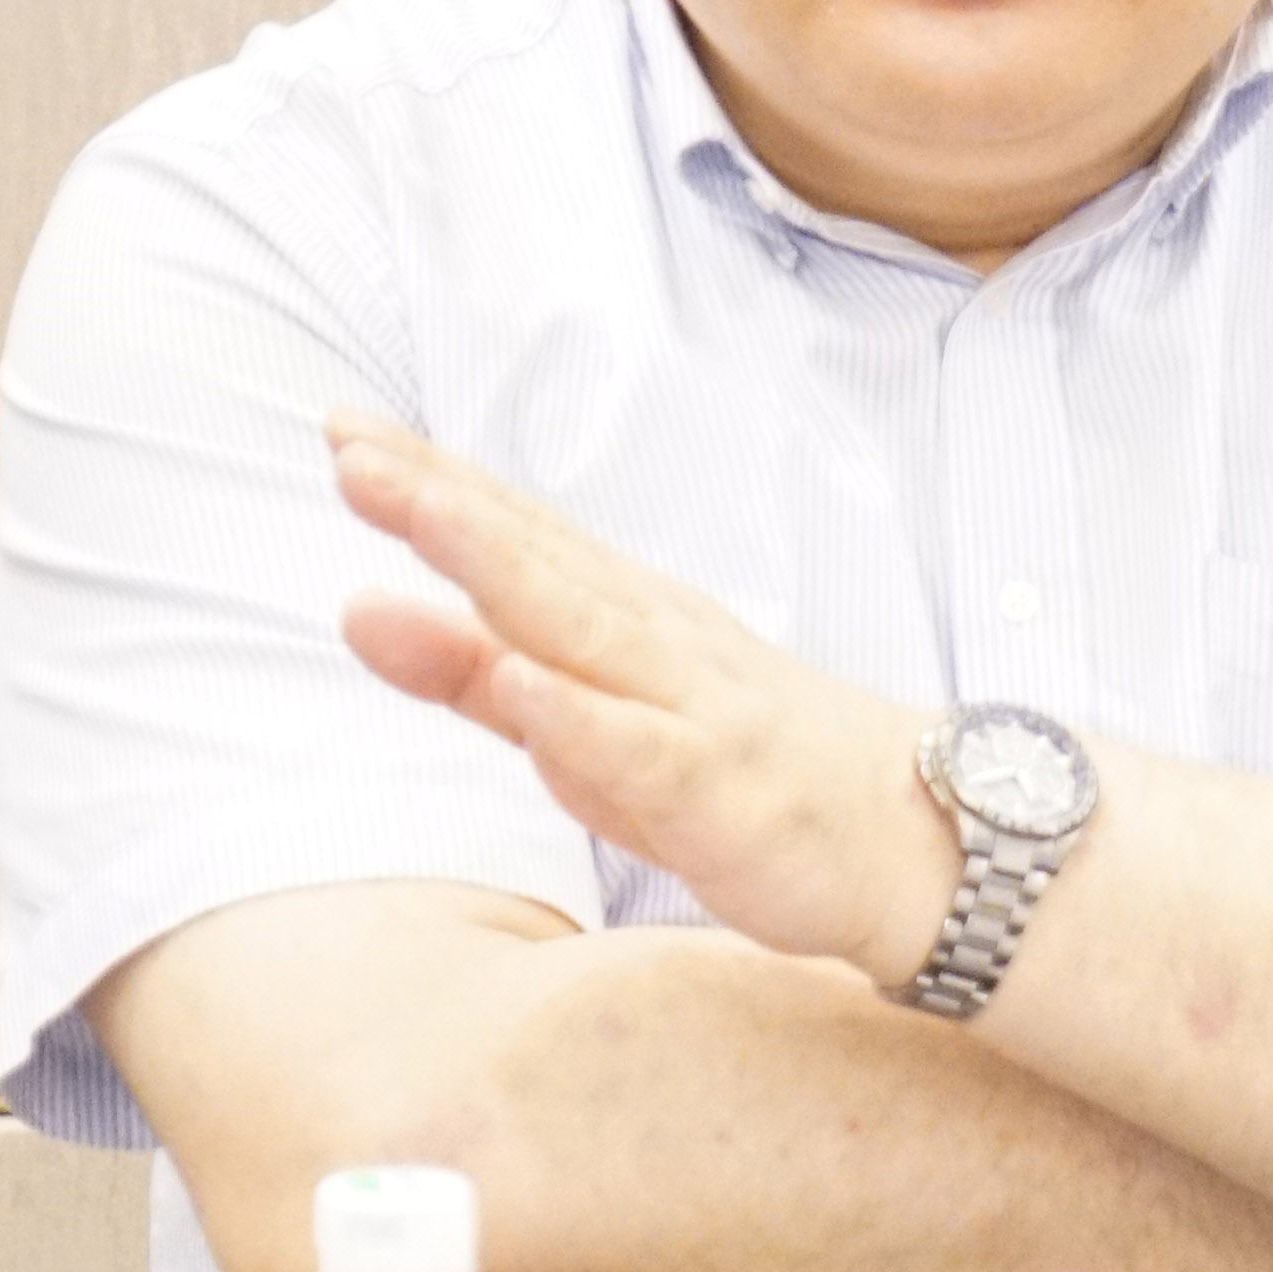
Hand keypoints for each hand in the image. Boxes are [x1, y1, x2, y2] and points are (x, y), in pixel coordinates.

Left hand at [324, 418, 959, 979]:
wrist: (929, 843)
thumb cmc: (749, 776)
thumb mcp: (590, 723)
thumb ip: (477, 672)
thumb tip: (357, 607)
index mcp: (629, 618)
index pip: (519, 536)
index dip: (428, 482)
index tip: (342, 428)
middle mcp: (661, 643)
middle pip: (540, 562)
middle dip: (444, 502)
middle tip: (350, 444)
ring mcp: (698, 709)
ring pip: (588, 632)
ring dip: (502, 568)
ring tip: (422, 513)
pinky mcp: (727, 790)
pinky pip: (646, 752)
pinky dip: (583, 718)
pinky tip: (524, 685)